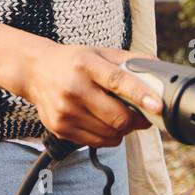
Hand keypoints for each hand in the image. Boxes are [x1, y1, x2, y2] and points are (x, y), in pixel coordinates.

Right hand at [0, 20, 161, 148]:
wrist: (35, 71)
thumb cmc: (73, 61)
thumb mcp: (99, 52)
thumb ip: (129, 61)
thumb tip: (158, 70)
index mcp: (87, 65)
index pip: (117, 81)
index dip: (140, 95)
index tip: (158, 105)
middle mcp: (74, 89)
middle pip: (117, 117)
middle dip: (137, 120)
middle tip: (144, 114)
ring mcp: (65, 111)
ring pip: (110, 134)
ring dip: (123, 129)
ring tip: (120, 116)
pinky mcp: (60, 128)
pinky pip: (96, 142)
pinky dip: (108, 136)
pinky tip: (104, 122)